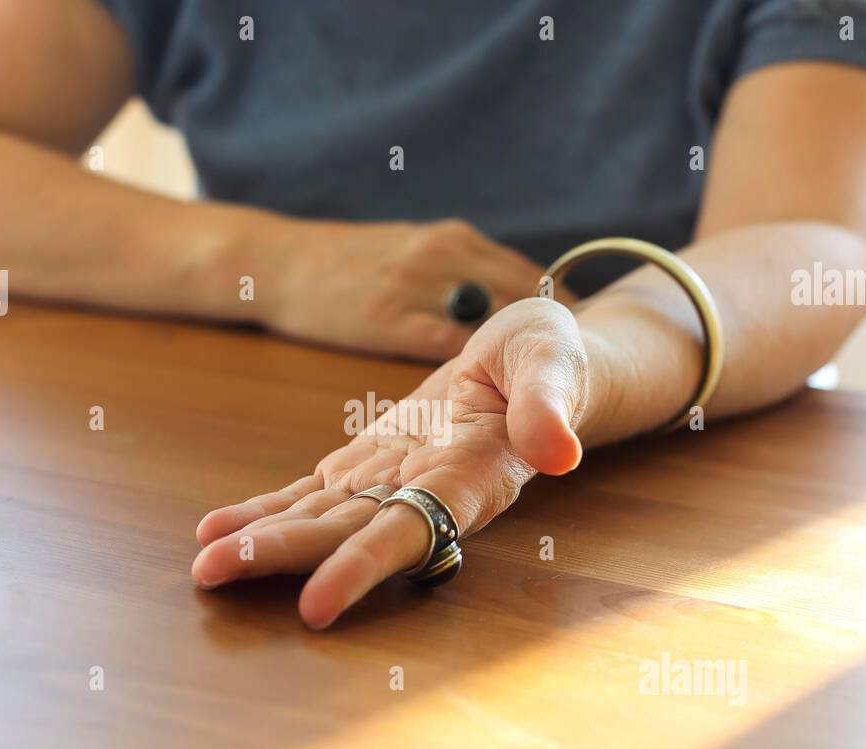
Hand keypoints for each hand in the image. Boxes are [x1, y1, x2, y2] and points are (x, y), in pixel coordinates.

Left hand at [192, 297, 590, 626]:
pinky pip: (309, 496)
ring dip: (262, 544)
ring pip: (319, 521)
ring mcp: (389, 484)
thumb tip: (559, 450)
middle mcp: (424, 496)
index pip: (413, 530)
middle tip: (215, 575)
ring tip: (205, 564)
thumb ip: (548, 404)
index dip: (363, 566)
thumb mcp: (554, 363)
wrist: (531, 367)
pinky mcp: (365, 466)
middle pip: (345, 534)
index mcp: (471, 478)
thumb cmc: (550, 361)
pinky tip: (219, 530)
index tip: (317, 604)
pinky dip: (265, 512)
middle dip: (281, 556)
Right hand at [261, 218, 576, 361]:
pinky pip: (446, 344)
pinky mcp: (389, 317)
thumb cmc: (348, 266)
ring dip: (517, 355)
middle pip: (522, 296)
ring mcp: (416, 284)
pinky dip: (472, 369)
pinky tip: (485, 392)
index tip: (586, 342)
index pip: (527, 275)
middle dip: (550, 336)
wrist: (279, 261)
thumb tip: (509, 309)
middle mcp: (442, 254)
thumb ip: (460, 276)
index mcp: (452, 239)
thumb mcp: (411, 252)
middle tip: (575, 372)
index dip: (563, 310)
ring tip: (543, 388)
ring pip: (490, 321)